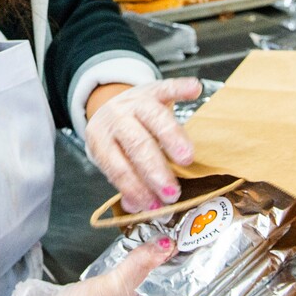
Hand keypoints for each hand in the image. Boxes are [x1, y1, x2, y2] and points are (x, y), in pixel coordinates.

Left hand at [84, 78, 200, 211]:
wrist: (110, 106)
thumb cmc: (116, 140)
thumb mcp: (112, 160)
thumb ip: (125, 182)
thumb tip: (138, 208)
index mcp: (101, 138)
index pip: (117, 166)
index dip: (135, 188)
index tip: (154, 206)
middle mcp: (116, 117)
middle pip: (136, 142)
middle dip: (155, 169)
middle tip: (171, 192)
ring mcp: (134, 101)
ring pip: (153, 116)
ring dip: (171, 137)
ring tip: (187, 158)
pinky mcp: (152, 89)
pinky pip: (167, 87)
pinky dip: (181, 88)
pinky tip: (195, 90)